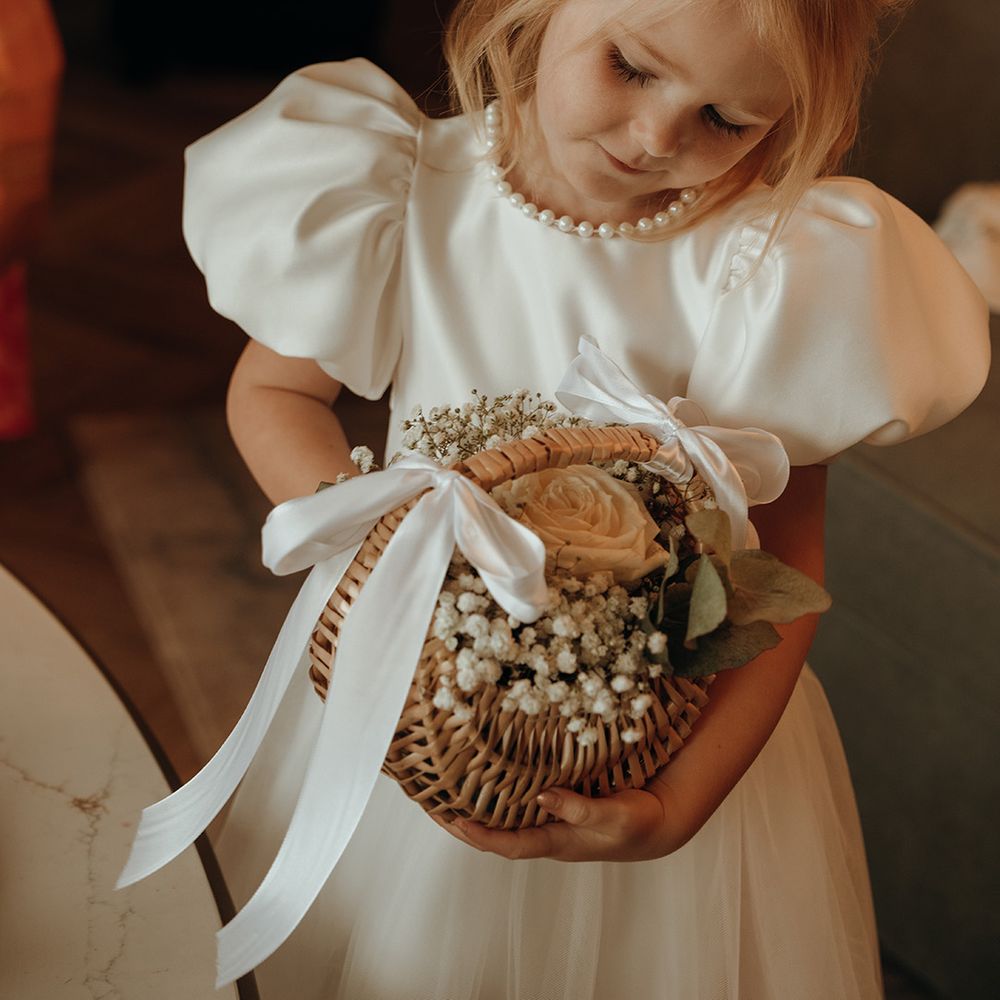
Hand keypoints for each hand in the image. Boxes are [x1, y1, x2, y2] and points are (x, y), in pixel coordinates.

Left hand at [430, 786, 681, 861]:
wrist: (657, 824)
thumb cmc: (636, 823)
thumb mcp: (612, 814)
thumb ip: (579, 807)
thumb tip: (542, 795)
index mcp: (557, 842)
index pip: (509, 845)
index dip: (480, 835)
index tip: (453, 821)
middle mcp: (547, 834)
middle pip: (496, 836)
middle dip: (463, 825)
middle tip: (432, 806)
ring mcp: (551, 823)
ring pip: (505, 820)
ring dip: (476, 809)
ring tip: (446, 792)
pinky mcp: (558, 808)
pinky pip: (520, 805)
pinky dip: (499, 795)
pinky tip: (487, 779)